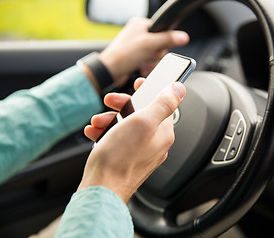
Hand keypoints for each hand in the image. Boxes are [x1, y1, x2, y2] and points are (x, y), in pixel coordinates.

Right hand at [80, 81, 185, 202]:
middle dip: (122, 105)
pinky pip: (116, 139)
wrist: (101, 190)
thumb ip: (163, 104)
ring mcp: (139, 152)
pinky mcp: (124, 159)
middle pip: (141, 113)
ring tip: (98, 122)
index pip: (162, 104)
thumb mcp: (143, 122)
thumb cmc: (120, 159)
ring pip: (126, 125)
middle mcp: (154, 143)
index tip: (140, 83)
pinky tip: (94, 133)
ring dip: (109, 119)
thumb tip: (179, 89)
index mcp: (162, 133)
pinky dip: (105, 133)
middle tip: (110, 102)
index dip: (151, 90)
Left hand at [99, 17, 189, 86]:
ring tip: (141, 64)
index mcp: (140, 24)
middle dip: (155, 55)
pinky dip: (147, 68)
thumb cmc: (122, 56)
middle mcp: (139, 34)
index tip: (157, 48)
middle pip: (161, 46)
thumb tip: (184, 37)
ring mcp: (138, 48)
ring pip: (156, 56)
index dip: (163, 42)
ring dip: (151, 63)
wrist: (109, 73)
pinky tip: (140, 68)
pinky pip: (151, 64)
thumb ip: (168, 39)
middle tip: (146, 57)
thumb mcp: (149, 44)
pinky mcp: (137, 59)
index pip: (163, 30)